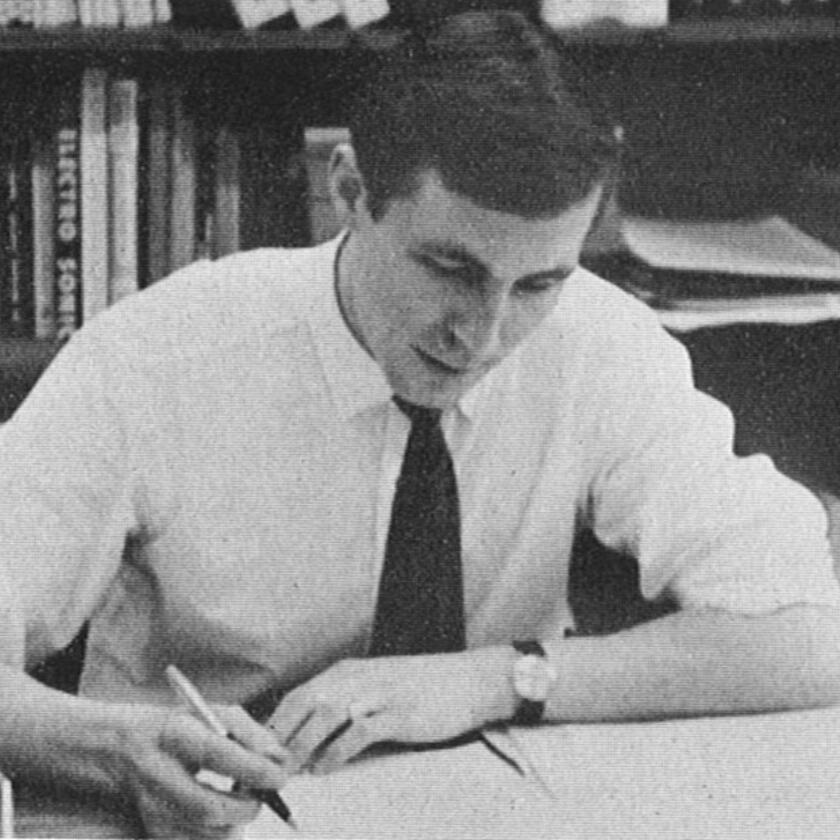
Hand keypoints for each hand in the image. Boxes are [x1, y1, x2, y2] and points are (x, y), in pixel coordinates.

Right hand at [108, 703, 289, 838]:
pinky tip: (221, 815)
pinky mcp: (153, 834)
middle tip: (262, 794)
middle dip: (247, 807)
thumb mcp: (213, 714)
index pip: (217, 754)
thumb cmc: (180, 728)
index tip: (280, 776)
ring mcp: (151, 810)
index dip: (253, 768)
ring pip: (206, 836)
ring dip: (236, 823)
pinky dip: (219, 834)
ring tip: (240, 800)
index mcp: (174, 735)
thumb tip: (282, 762)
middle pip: (209, 808)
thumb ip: (252, 734)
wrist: (122, 748)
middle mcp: (157, 775)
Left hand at [266, 648, 513, 774]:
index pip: (296, 697)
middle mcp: (356, 677)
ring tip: (290, 773)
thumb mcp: (372, 688)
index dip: (273, 728)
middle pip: (304, 705)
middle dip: (281, 740)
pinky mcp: (398, 711)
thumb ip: (341, 706)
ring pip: (325, 714)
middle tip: (267, 772)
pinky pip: (358, 730)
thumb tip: (304, 741)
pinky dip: (336, 751)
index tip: (258, 758)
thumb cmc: (418, 689)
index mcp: (345, 672)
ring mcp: (377, 692)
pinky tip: (325, 769)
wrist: (467, 680)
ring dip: (302, 745)